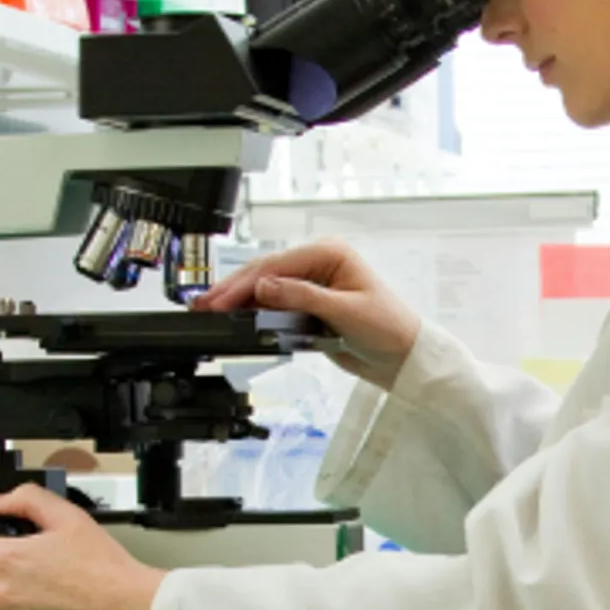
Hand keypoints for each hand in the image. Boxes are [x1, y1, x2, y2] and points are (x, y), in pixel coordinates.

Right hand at [194, 239, 419, 391]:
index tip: (223, 301)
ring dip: (239, 298)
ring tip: (209, 309)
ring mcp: (312, 283)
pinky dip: (253, 309)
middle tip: (204, 304)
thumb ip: (302, 297)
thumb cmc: (388, 328)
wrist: (404, 357)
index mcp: (330, 253)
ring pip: (266, 286)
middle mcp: (319, 263)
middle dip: (234, 289)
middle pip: (266, 272)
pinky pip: (275, 303)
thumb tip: (264, 287)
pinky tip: (233, 316)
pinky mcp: (309, 304)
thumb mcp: (344, 311)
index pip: (277, 265)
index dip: (246, 284)